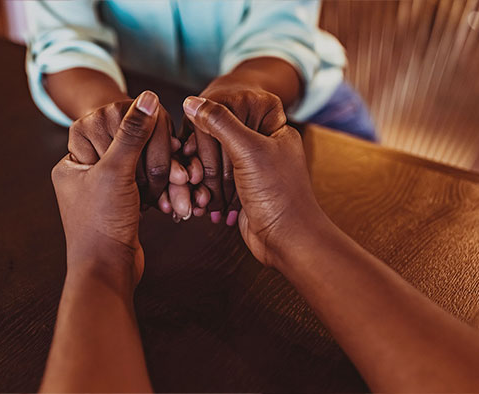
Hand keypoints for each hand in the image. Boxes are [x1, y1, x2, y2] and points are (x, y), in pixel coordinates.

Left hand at [52, 91, 159, 290]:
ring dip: (164, 177)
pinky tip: (173, 201)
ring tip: (181, 190)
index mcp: (73, 159)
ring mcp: (105, 187)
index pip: (108, 122)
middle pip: (129, 143)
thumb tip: (147, 97)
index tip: (157, 142)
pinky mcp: (122, 202)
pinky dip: (162, 190)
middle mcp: (85, 170)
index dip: (137, 130)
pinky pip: (146, 184)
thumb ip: (132, 133)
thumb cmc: (101, 225)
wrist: (107, 272)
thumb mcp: (117, 172)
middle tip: (176, 173)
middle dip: (157, 160)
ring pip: (141, 164)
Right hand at [182, 96, 325, 267]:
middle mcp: (263, 148)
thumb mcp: (248, 150)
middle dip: (201, 159)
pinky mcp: (242, 193)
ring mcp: (252, 172)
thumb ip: (220, 122)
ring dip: (202, 180)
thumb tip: (192, 102)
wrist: (287, 240)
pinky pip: (216, 187)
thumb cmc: (278, 194)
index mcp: (273, 130)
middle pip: (219, 140)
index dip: (208, 125)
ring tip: (197, 193)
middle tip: (191, 171)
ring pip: (215, 165)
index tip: (191, 140)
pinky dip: (206, 195)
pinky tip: (201, 204)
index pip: (233, 113)